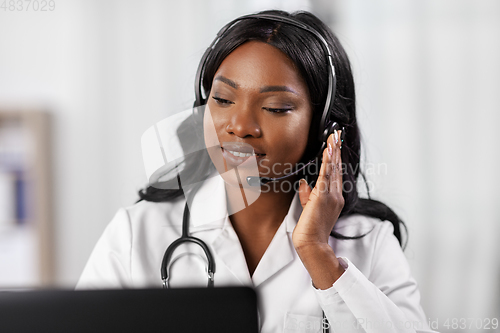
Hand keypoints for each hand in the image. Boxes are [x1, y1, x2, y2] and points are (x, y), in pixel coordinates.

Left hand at [292, 130, 343, 249]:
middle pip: (337, 167)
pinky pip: (326, 175)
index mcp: (335, 198)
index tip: (336, 145)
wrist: (312, 243)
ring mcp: (332, 196)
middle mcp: (336, 195)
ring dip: (334, 151)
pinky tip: (328, 151)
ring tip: (334, 137)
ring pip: (334, 168)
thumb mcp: (309, 208)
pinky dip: (328, 161)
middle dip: (337, 149)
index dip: (336, 158)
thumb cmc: (310, 229)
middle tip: (337, 134)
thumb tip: (303, 182)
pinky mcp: (323, 196)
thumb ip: (308, 194)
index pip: (336, 173)